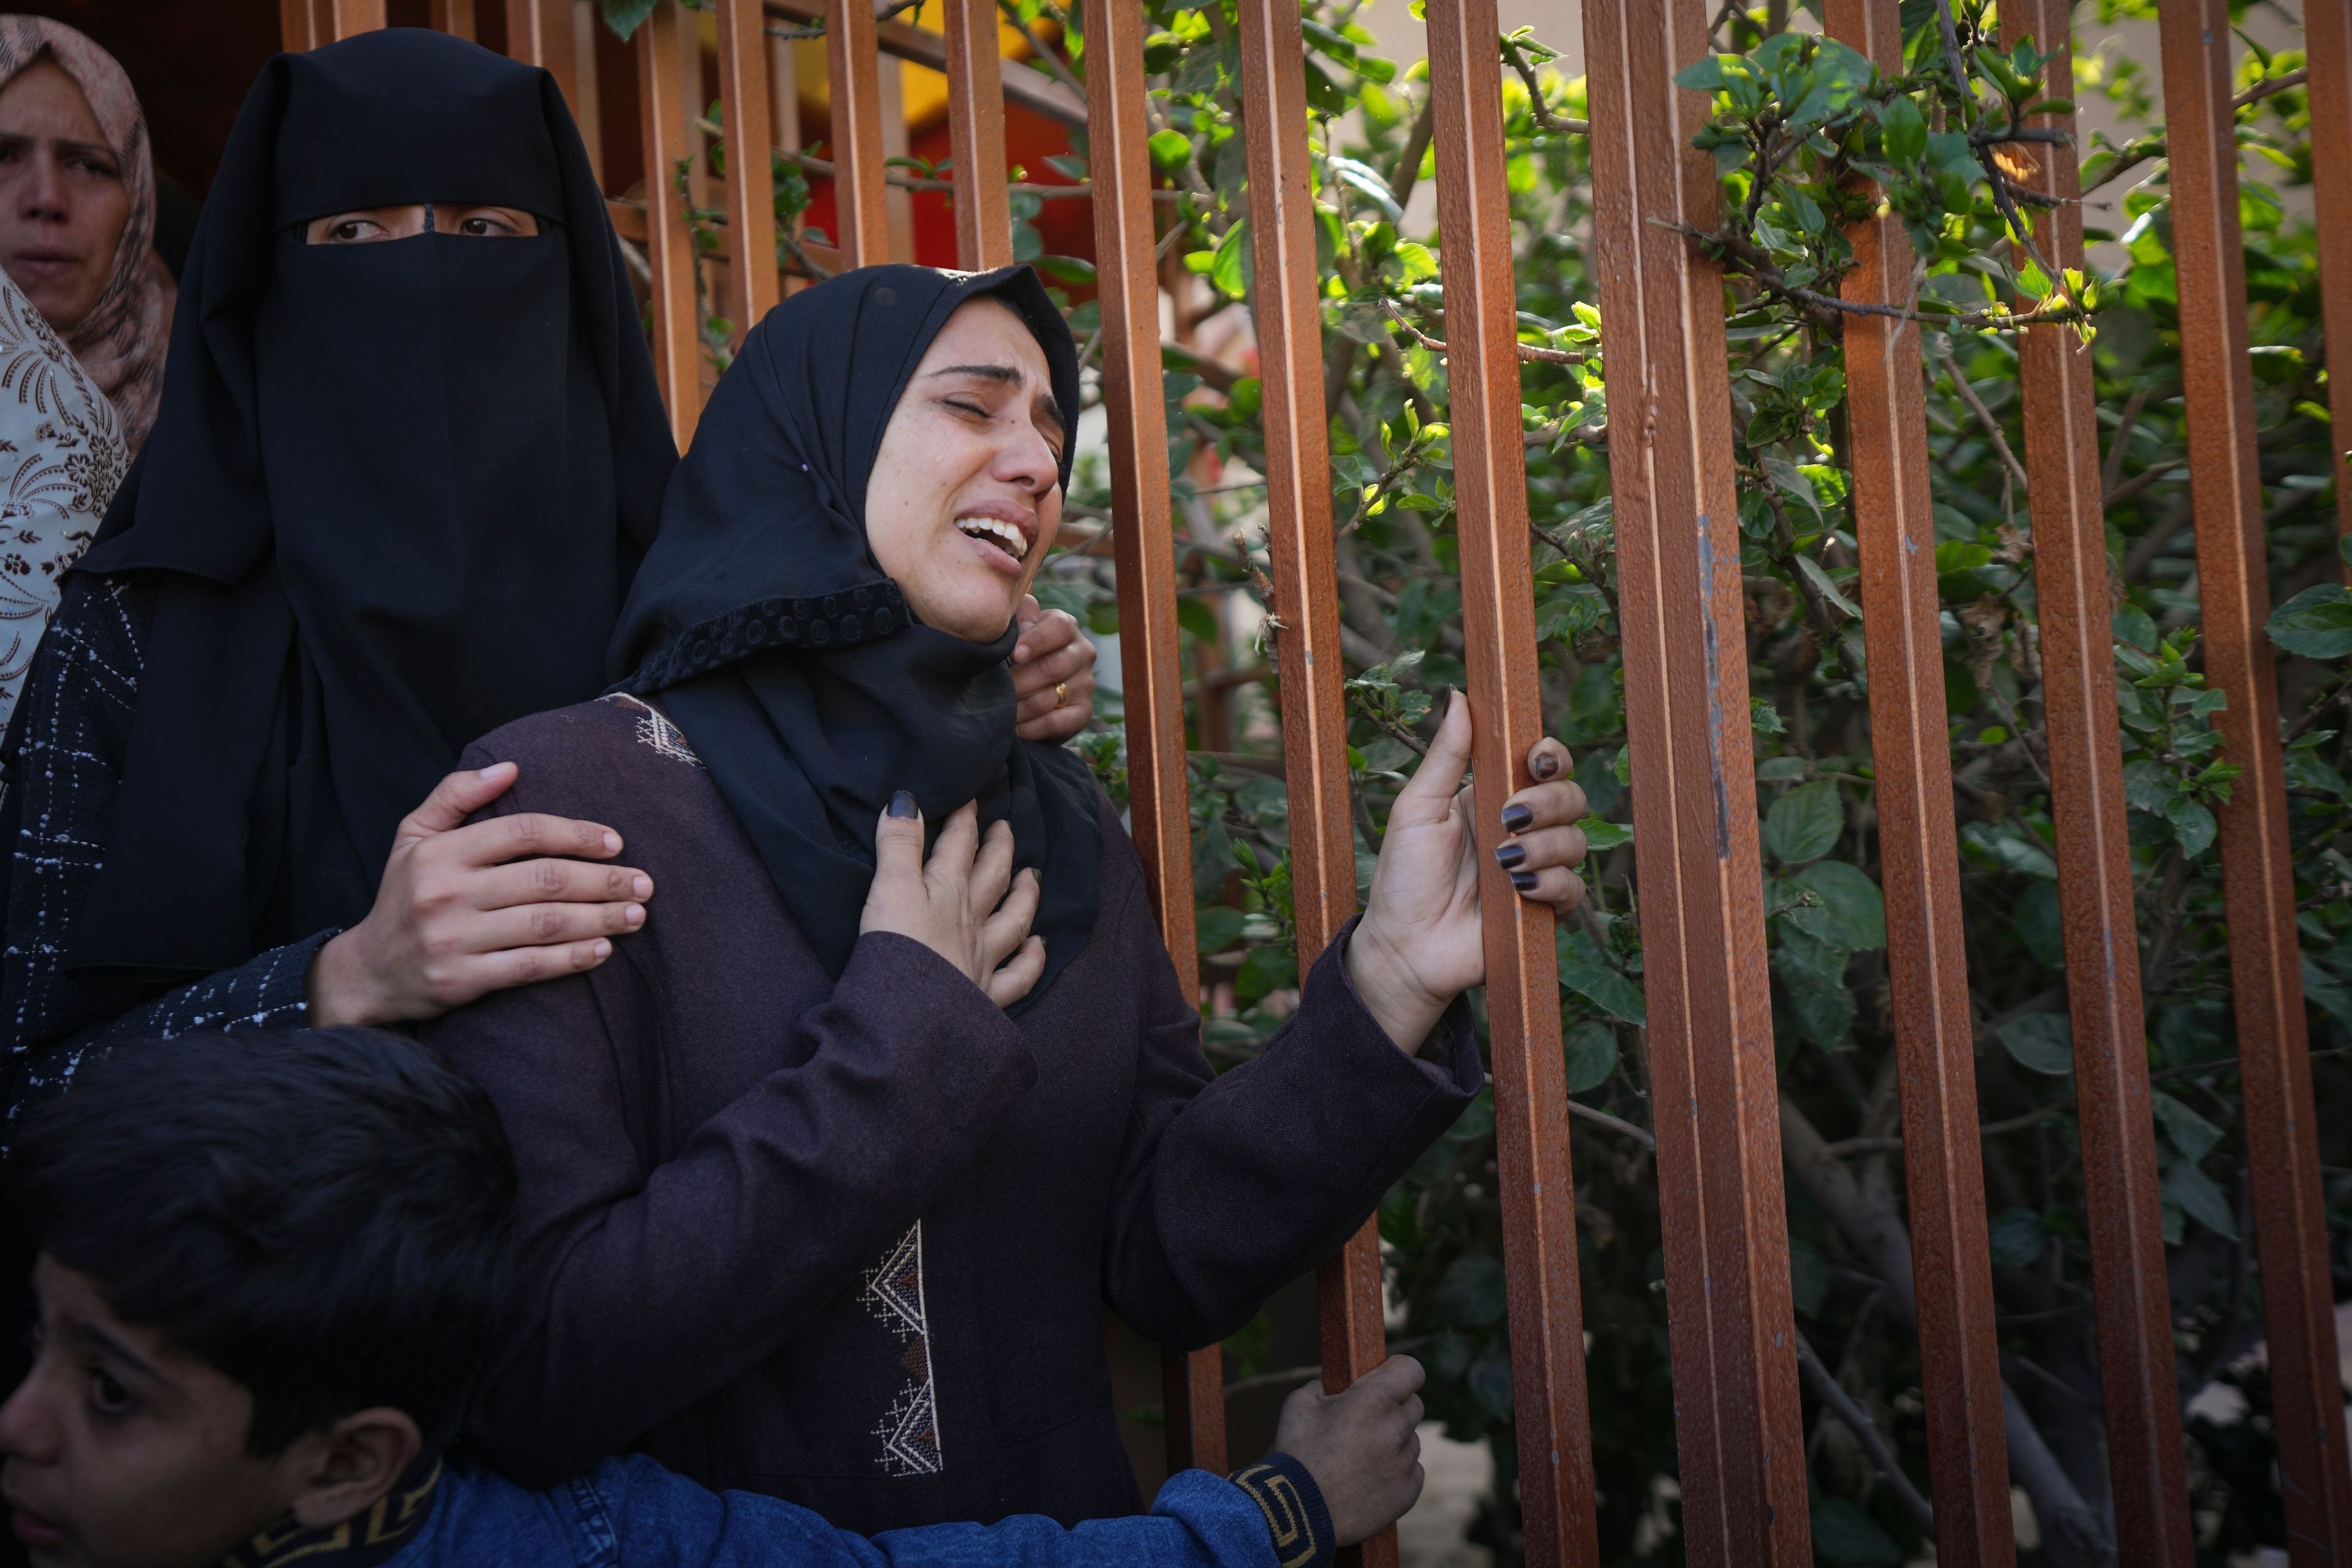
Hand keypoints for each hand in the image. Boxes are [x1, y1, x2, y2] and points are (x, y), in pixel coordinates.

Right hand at [308, 763, 651, 1026]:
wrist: (368, 971)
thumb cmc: (404, 895)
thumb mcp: (414, 836)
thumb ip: (455, 795)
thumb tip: (509, 766)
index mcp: (440, 852)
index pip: (522, 833)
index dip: (574, 834)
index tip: (615, 843)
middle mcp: (446, 892)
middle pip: (543, 879)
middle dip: (603, 880)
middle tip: (643, 883)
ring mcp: (454, 938)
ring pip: (544, 923)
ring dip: (599, 918)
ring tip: (636, 915)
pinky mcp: (462, 980)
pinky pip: (529, 967)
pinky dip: (571, 959)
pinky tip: (603, 950)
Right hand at [860, 795, 1044, 1007]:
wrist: (909, 1019)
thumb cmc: (896, 949)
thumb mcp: (890, 888)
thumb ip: (897, 844)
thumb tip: (906, 799)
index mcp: (948, 890)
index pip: (960, 844)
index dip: (966, 818)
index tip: (972, 796)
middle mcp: (972, 920)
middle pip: (992, 876)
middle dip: (1000, 848)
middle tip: (1007, 828)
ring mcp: (983, 957)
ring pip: (1013, 919)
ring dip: (1025, 895)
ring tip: (1034, 876)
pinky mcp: (985, 995)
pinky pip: (1019, 975)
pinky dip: (1033, 959)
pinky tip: (1041, 947)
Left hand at [1010, 595, 1096, 741]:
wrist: (1037, 688)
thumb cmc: (1022, 652)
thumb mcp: (1018, 630)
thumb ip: (1019, 616)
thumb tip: (1022, 609)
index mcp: (1066, 628)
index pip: (1059, 628)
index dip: (1037, 640)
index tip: (1015, 654)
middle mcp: (1082, 653)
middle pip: (1053, 667)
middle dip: (1020, 681)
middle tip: (995, 689)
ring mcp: (1085, 684)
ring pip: (1050, 697)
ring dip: (1019, 707)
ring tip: (997, 711)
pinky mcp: (1083, 713)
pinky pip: (1057, 723)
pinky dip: (1031, 727)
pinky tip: (1013, 728)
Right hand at [1269, 1355, 1425, 1546]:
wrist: (1299, 1512)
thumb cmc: (1297, 1454)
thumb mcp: (1300, 1403)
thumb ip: (1326, 1386)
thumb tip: (1339, 1389)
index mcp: (1374, 1400)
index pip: (1411, 1370)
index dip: (1399, 1372)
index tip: (1387, 1380)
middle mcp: (1396, 1429)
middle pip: (1413, 1405)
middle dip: (1393, 1408)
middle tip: (1365, 1422)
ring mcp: (1405, 1463)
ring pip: (1410, 1440)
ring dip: (1393, 1442)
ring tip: (1360, 1457)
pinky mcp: (1408, 1492)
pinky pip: (1412, 1471)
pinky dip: (1395, 1472)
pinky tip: (1369, 1478)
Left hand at [1347, 691, 1588, 1051]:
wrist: (1405, 949)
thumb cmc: (1403, 879)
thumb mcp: (1416, 810)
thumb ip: (1445, 756)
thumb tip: (1459, 695)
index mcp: (1491, 797)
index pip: (1542, 763)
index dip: (1550, 756)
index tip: (1537, 762)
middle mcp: (1520, 829)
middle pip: (1570, 796)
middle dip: (1549, 802)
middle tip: (1509, 818)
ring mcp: (1535, 869)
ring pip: (1576, 840)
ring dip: (1542, 847)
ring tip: (1502, 864)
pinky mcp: (1544, 908)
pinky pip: (1574, 888)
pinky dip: (1550, 885)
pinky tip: (1518, 892)